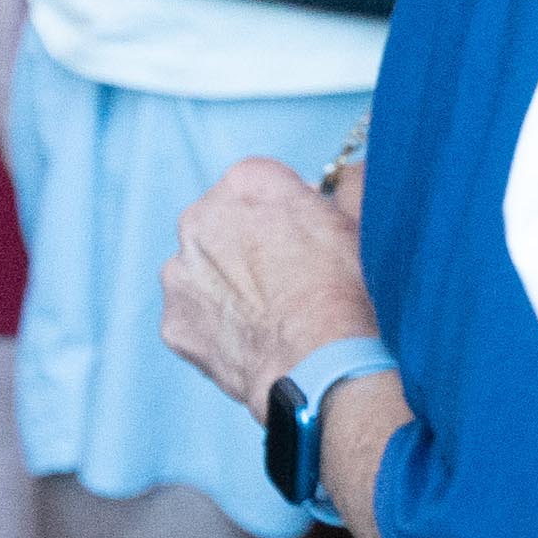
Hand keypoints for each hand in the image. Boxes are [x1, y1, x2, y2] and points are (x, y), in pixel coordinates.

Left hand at [162, 156, 376, 410]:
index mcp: (247, 183)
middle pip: (226, 221)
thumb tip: (351, 174)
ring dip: (232, 282)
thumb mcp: (363, 221)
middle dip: (252, 241)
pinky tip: (258, 337)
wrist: (321, 364)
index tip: (313, 236)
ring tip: (276, 312)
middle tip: (295, 274)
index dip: (293, 210)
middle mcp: (199, 219)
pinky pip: (197, 314)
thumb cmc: (347, 289)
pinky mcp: (173, 322)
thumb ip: (349, 185)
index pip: (265, 182)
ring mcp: (179, 274)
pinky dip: (220, 323)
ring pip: (205, 268)